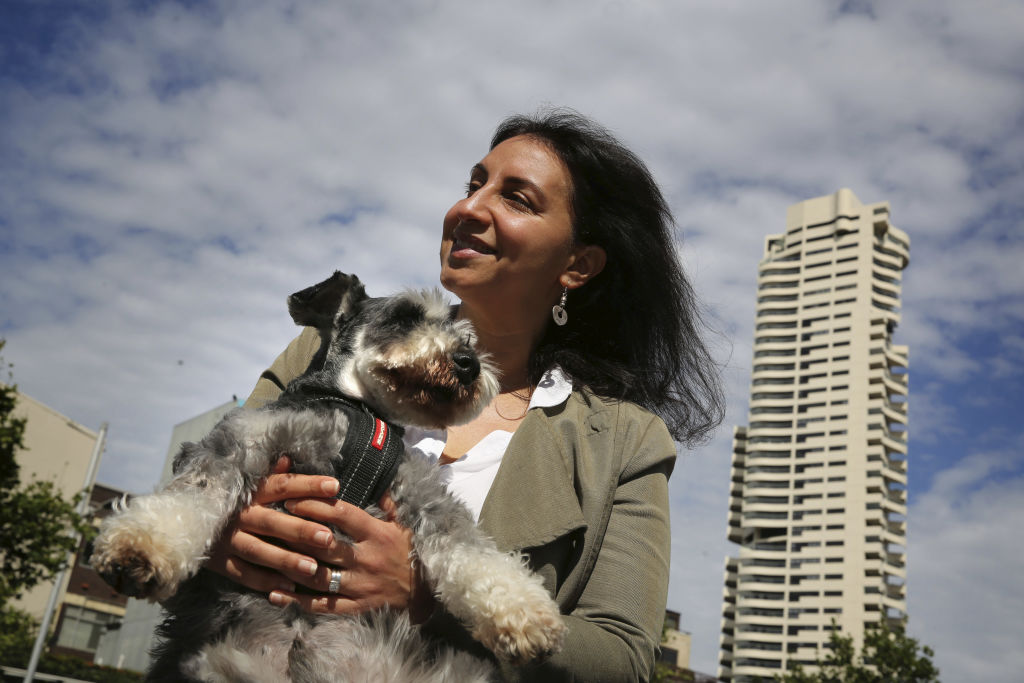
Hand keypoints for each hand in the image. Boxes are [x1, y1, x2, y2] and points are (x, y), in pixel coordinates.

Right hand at [205, 457, 341, 592]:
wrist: (180, 520)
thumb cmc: (228, 499)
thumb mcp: (245, 482)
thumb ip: (270, 475)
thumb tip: (288, 458)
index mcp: (250, 492)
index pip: (282, 486)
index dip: (308, 485)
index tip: (335, 486)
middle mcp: (239, 515)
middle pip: (273, 522)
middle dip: (301, 530)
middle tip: (328, 537)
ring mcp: (227, 540)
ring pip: (259, 551)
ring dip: (286, 560)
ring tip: (312, 568)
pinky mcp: (218, 562)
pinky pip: (242, 574)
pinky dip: (264, 582)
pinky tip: (288, 588)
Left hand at [206, 457, 432, 618]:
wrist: (428, 591)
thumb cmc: (411, 552)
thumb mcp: (404, 523)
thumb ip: (387, 502)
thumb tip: (375, 480)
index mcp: (376, 533)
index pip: (341, 515)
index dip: (314, 505)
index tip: (291, 499)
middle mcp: (366, 558)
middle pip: (324, 544)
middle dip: (294, 533)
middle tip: (269, 524)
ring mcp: (360, 584)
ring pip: (318, 575)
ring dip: (290, 566)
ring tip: (265, 556)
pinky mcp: (357, 606)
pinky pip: (323, 606)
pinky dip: (297, 601)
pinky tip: (275, 593)